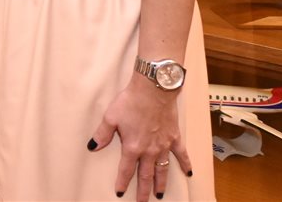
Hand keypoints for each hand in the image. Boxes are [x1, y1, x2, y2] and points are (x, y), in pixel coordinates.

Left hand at [88, 74, 191, 200]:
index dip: (123, 182)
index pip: (126, 170)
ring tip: (159, 194)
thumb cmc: (130, 102)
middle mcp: (149, 150)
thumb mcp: (110, 117)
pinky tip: (188, 174)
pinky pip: (181, 155)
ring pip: (162, 169)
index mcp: (132, 147)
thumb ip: (102, 134)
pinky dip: (185, 164)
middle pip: (146, 175)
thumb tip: (93, 147)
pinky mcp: (175, 137)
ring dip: (161, 183)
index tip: (120, 193)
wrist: (153, 90)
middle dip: (143, 190)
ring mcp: (164, 145)